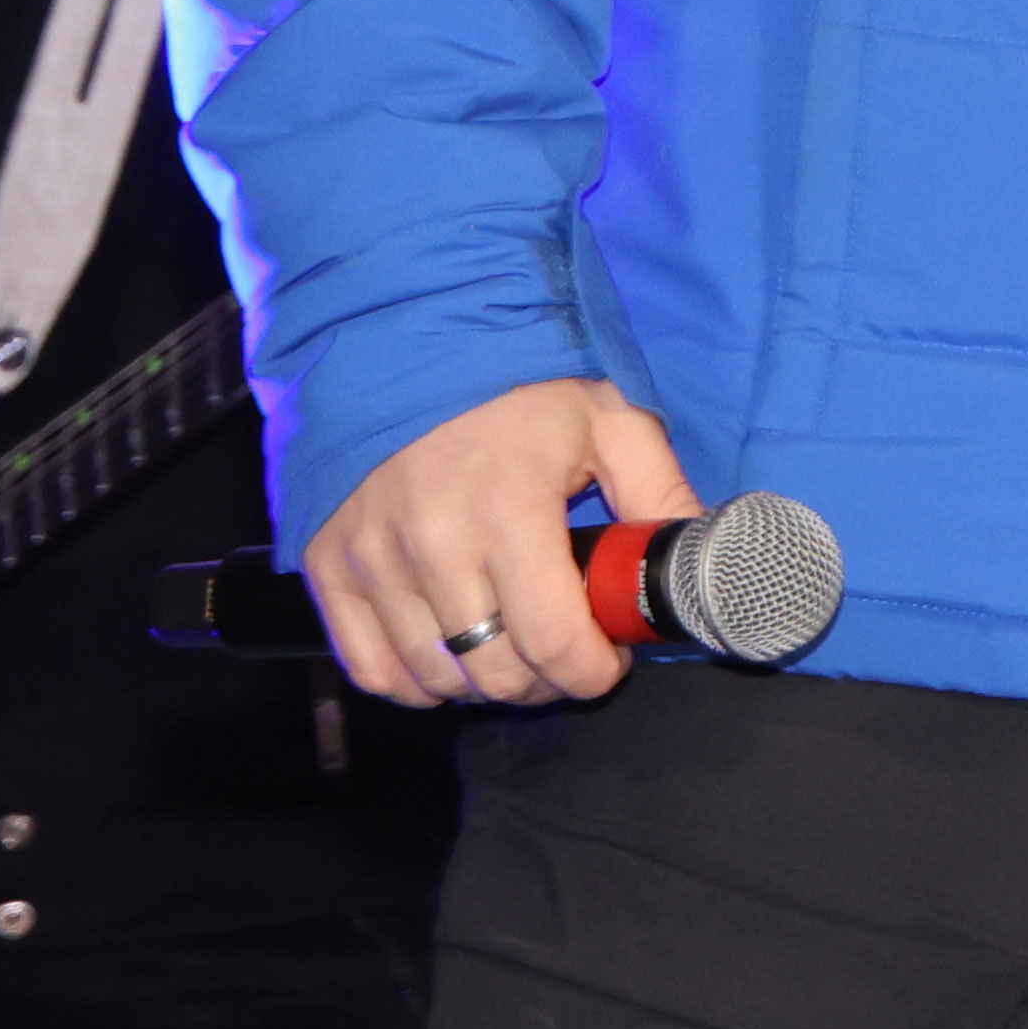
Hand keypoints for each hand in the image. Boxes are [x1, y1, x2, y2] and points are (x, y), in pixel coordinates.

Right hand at [305, 375, 695, 712]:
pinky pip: (369, 668)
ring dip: (482, 686)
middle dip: (544, 683)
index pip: (551, 640)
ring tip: (514, 657)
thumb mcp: (608, 421)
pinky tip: (450, 662)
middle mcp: (431, 545)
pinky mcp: (327, 567)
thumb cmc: (517, 386)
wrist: (406, 342)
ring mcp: (371, 560)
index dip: (590, 672)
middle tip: (566, 659)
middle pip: (491, 671)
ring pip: (431, 679)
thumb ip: (658, 493)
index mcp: (507, 510)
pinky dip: (413, 684)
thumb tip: (700, 555)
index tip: (610, 663)